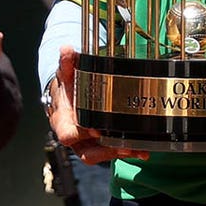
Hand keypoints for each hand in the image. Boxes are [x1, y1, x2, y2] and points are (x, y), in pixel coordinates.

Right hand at [50, 45, 147, 164]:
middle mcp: (75, 138)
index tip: (95, 129)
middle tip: (123, 143)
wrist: (66, 98)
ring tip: (136, 148)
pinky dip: (128, 152)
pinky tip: (143, 150)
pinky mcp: (100, 146)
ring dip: (119, 153)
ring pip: (100, 156)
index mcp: (63, 122)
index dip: (80, 134)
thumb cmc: (67, 88)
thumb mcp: (66, 74)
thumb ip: (67, 63)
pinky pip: (112, 153)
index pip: (67, 135)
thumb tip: (66, 49)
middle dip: (106, 150)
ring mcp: (87, 144)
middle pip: (87, 152)